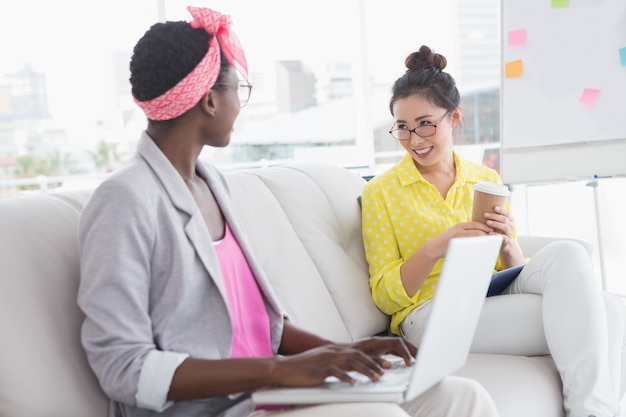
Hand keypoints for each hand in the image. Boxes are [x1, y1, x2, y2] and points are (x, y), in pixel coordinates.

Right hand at [270, 337, 415, 386]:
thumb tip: (349, 372)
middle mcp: (332, 352)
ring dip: (365, 370)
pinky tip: (354, 384)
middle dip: (374, 363)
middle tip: (385, 371)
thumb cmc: (303, 368)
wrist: (284, 368)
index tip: (384, 365)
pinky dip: (346, 377)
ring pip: (351, 362)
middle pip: (358, 356)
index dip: (372, 359)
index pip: (358, 352)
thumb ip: (335, 364)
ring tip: (376, 378)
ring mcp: (326, 359)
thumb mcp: (321, 362)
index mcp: (334, 350)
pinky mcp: (320, 369)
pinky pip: (336, 372)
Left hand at [346, 336, 416, 367]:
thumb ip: (374, 361)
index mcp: (376, 342)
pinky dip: (404, 354)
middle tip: (423, 358)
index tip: (410, 362)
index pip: (397, 343)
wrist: (340, 352)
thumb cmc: (349, 355)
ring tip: (420, 359)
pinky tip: (409, 361)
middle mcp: (380, 341)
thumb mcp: (361, 359)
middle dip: (413, 349)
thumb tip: (388, 366)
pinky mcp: (380, 349)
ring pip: (400, 346)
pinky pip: (396, 350)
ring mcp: (381, 345)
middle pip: (401, 342)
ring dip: (410, 351)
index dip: (405, 352)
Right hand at [427, 222, 493, 258]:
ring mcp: (458, 234)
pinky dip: (480, 242)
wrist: (433, 248)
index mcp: (459, 225)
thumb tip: (475, 236)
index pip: (476, 223)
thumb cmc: (444, 244)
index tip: (492, 230)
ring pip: (477, 233)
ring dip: (486, 237)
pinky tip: (484, 246)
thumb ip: (464, 234)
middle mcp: (459, 227)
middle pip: (478, 227)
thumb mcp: (454, 235)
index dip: (485, 226)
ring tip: (493, 241)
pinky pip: (472, 240)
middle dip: (488, 231)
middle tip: (496, 235)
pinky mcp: (457, 240)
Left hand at [483, 206, 523, 262]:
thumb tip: (482, 208)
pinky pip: (503, 237)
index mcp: (509, 220)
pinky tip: (490, 233)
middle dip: (495, 216)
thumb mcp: (498, 223)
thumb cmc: (499, 231)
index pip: (507, 213)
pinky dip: (496, 235)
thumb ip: (494, 217)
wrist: (505, 244)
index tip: (494, 207)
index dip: (502, 210)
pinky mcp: (507, 240)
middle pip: (504, 219)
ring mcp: (509, 233)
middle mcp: (510, 226)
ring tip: (488, 222)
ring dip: (496, 224)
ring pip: (505, 227)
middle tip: (485, 214)